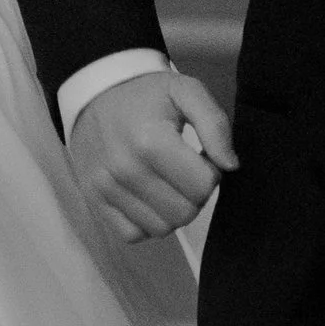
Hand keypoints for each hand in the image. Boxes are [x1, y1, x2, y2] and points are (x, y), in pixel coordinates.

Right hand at [68, 68, 236, 243]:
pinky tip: (147, 197)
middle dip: (193, 195)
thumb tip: (230, 165)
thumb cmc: (146, 94)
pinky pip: (133, 234)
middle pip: (184, 213)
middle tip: (184, 172)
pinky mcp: (94, 200)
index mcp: (151, 140)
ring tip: (166, 182)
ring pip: (161, 229)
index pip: (203, 186)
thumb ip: (215, 124)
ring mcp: (106, 188)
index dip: (210, 172)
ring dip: (171, 210)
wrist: (94, 91)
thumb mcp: (186, 91)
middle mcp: (125, 169)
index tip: (199, 156)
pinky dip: (145, 222)